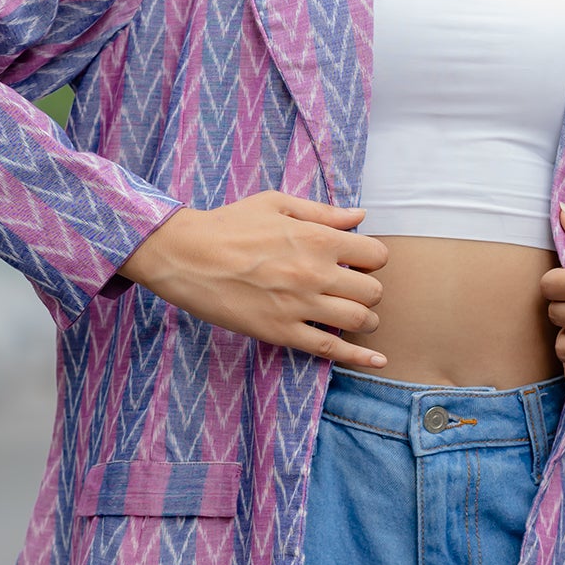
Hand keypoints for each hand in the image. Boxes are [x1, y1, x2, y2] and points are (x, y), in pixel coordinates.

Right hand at [121, 191, 389, 367]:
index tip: (358, 262)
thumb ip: (322, 211)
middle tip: (351, 289)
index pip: (376, 255)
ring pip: (360, 320)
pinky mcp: (282, 332)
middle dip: (368, 289)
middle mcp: (316, 273)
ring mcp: (300, 305)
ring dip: (365, 319)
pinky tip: (379, 360)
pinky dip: (360, 356)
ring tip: (355, 315)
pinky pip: (332, 349)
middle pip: (373, 290)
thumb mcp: (276, 204)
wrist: (185, 255)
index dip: (371, 259)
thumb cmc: (228, 224)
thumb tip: (359, 216)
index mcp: (317, 238)